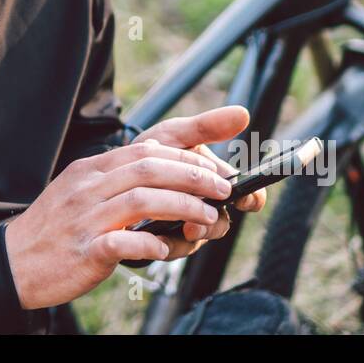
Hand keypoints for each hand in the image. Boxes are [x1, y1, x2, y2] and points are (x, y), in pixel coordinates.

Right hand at [2, 139, 234, 310]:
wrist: (13, 262)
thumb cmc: (55, 228)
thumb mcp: (81, 190)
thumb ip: (117, 176)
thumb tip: (160, 161)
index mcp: (91, 169)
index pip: (145, 150)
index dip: (185, 157)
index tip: (214, 168)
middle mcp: (88, 187)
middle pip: (149, 168)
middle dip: (194, 176)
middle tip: (223, 189)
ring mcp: (85, 218)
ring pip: (142, 200)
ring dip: (183, 207)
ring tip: (209, 218)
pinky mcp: (84, 250)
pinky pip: (122, 242)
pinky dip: (148, 243)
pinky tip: (165, 249)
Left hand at [131, 105, 266, 256]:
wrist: (111, 172)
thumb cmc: (148, 153)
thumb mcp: (174, 135)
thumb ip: (205, 127)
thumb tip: (243, 113)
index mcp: (211, 182)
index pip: (247, 196)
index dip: (252, 198)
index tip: (248, 198)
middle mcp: (203, 207)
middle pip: (223, 222)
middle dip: (217, 220)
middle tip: (208, 212)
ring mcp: (183, 226)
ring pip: (200, 238)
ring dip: (196, 232)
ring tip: (186, 226)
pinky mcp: (161, 242)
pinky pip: (171, 249)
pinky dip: (167, 242)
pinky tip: (156, 234)